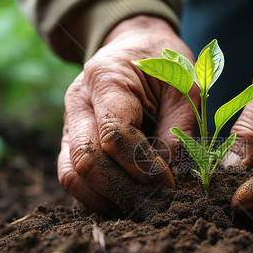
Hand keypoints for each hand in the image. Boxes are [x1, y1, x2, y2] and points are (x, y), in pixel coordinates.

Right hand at [58, 16, 197, 210]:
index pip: (114, 136)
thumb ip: (179, 128)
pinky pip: (71, 176)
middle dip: (123, 188)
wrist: (136, 46)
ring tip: (140, 205)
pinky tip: (123, 199)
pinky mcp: (71, 141)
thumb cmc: (163, 63)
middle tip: (154, 202)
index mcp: (105, 79)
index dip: (142, 166)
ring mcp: (69, 123)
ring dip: (105, 197)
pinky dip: (95, 195)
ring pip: (71, 174)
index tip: (169, 182)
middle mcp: (78, 103)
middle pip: (87, 160)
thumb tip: (173, 175)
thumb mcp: (184, 85)